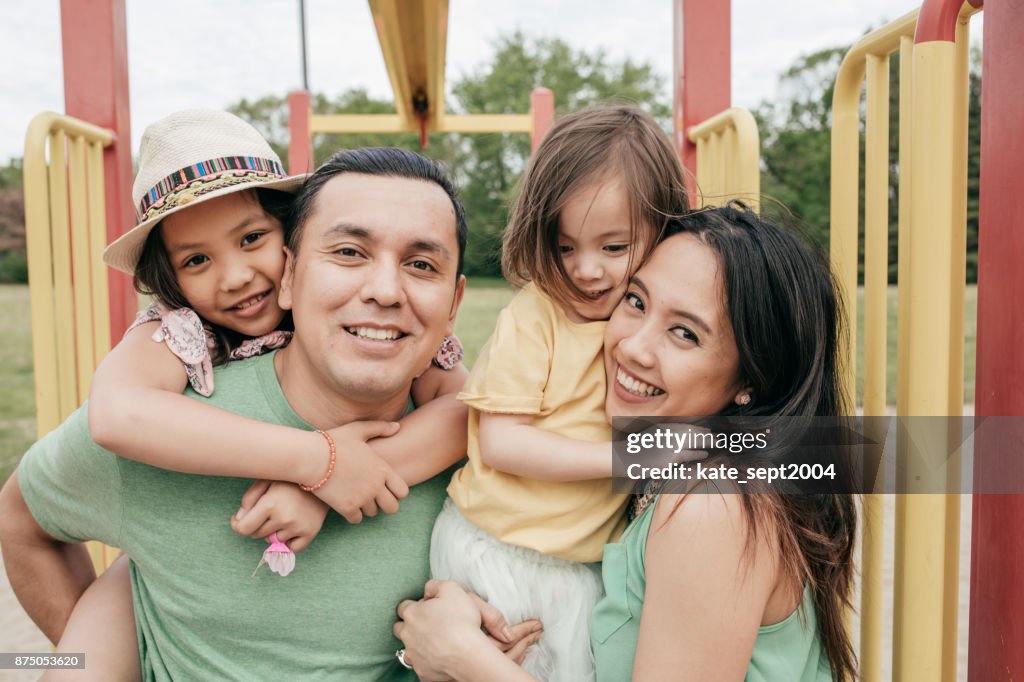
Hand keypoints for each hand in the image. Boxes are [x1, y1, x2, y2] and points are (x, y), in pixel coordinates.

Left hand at [231, 480, 327, 551]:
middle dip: (257, 525)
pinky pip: (292, 548)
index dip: (237, 525)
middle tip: (266, 511)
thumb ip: (249, 498)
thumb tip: (239, 519)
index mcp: (270, 504)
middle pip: (257, 535)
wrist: (323, 477)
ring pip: (274, 541)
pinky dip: (288, 541)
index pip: (244, 528)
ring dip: (273, 532)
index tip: (238, 519)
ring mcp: (299, 527)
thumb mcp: (266, 480)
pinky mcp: (311, 532)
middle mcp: (284, 518)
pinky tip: (291, 528)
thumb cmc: (290, 478)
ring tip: (283, 514)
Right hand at [310, 421, 410, 523]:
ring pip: (372, 513)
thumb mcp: (358, 430)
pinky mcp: (347, 508)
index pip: (403, 491)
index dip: (396, 492)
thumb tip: (397, 427)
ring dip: (366, 508)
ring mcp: (362, 498)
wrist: (310, 457)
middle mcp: (376, 486)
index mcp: (382, 469)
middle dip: (384, 504)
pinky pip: (356, 519)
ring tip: (357, 497)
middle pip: (392, 508)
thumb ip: (379, 428)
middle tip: (373, 498)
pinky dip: (352, 514)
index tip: (386, 488)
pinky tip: (345, 504)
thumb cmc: (333, 442)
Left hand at [393, 580, 542, 678]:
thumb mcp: (451, 588)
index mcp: (412, 613)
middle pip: (399, 628)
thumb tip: (428, 591)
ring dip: (416, 645)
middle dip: (408, 625)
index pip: (403, 607)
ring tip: (432, 643)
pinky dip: (426, 661)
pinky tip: (438, 657)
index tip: (427, 608)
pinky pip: (419, 665)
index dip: (415, 606)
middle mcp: (408, 635)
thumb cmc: (461, 620)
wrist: (467, 654)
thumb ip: (435, 585)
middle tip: (427, 625)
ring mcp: (413, 655)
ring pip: (407, 648)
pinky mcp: (421, 671)